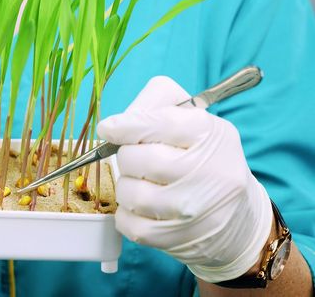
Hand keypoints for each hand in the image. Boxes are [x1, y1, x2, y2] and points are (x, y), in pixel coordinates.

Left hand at [97, 76, 272, 282]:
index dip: (126, 125)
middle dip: (126, 157)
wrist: (236, 217)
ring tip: (143, 183)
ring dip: (126, 186)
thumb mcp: (195, 121)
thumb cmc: (205, 160)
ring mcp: (193, 210)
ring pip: (129, 192)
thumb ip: (157, 105)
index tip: (108, 128)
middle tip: (137, 160)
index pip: (160, 123)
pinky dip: (126, 214)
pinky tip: (143, 208)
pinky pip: (128, 222)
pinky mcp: (177, 238)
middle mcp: (208, 172)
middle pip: (137, 159)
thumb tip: (114, 124)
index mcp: (211, 134)